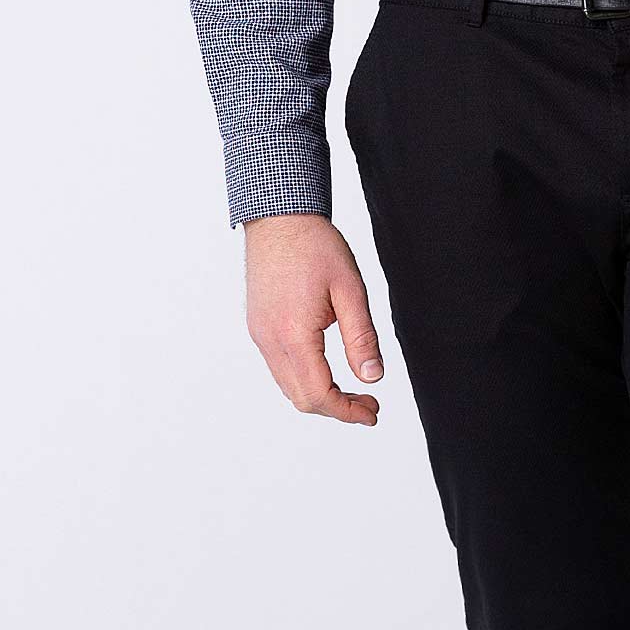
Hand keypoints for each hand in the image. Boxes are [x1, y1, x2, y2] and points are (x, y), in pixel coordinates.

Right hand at [241, 213, 386, 423]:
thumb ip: (362, 338)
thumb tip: (372, 377)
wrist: (279, 218)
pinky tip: (327, 368)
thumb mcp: (350, 290)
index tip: (372, 411)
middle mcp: (269, 339)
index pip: (318, 394)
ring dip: (320, 395)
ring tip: (353, 389)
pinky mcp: (258, 327)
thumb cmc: (315, 246)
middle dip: (337, 408)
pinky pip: (279, 368)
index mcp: (293, 333)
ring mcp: (259, 334)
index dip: (348, 411)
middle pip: (301, 398)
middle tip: (369, 403)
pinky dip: (305, 379)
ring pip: (288, 386)